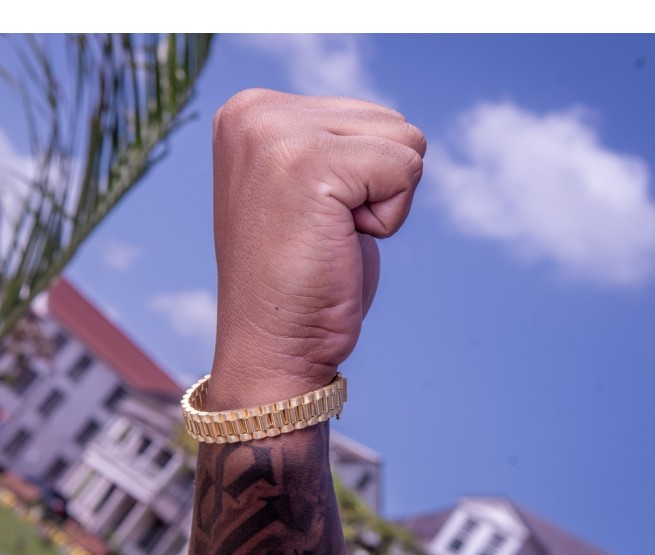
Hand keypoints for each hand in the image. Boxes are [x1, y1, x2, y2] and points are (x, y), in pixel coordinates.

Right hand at [209, 89, 425, 408]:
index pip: (364, 114)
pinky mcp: (308, 163)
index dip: (361, 176)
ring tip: (329, 234)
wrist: (273, 344)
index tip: (311, 216)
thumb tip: (393, 126)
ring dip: (383, 200)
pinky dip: (389, 218)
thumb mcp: (310, 187)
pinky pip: (406, 170)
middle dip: (376, 184)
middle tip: (323, 230)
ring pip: (404, 139)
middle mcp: (254, 112)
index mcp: (248, 111)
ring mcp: (275, 134)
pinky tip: (339, 242)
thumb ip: (334, 140)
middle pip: (389, 120)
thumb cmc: (301, 276)